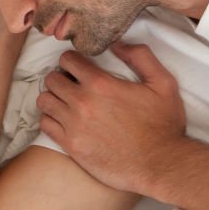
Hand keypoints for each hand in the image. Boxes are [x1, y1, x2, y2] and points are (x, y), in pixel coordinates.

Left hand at [36, 41, 186, 192]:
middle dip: (61, 77)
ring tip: (66, 101)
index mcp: (101, 84)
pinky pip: (46, 125)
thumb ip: (141, 56)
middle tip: (72, 83)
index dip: (73, 59)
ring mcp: (74, 126)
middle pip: (52, 79)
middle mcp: (82, 103)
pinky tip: (64, 120)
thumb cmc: (163, 124)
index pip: (67, 59)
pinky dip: (51, 118)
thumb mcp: (163, 83)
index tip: (79, 66)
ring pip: (45, 101)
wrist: (160, 164)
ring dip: (53, 97)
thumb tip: (117, 45)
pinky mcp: (71, 146)